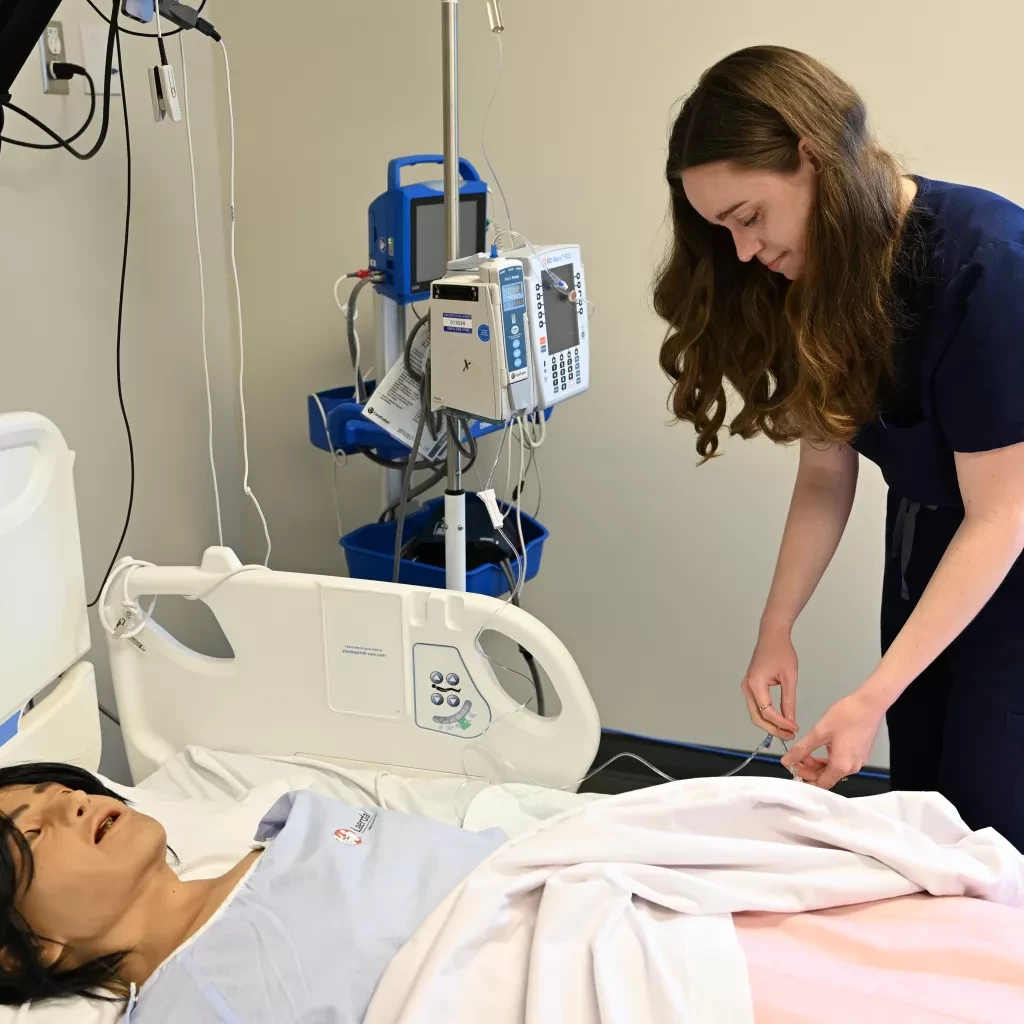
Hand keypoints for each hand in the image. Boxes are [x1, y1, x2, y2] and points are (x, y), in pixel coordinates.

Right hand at [741, 625, 799, 740]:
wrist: (772, 635)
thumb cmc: (781, 651)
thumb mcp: (789, 677)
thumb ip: (789, 700)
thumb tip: (790, 720)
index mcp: (755, 684)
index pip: (767, 712)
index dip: (781, 723)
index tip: (795, 728)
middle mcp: (747, 687)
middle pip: (756, 717)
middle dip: (773, 729)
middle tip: (790, 735)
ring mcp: (747, 687)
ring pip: (755, 713)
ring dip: (769, 724)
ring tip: (786, 729)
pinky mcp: (751, 686)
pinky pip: (756, 706)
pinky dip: (766, 715)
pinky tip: (780, 719)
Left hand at [781, 691, 884, 788]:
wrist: (869, 704)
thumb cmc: (845, 717)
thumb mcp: (819, 733)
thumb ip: (802, 749)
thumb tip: (787, 761)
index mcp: (842, 766)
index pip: (821, 784)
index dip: (804, 779)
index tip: (792, 769)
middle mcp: (852, 768)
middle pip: (827, 777)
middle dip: (809, 770)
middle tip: (794, 759)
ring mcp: (858, 761)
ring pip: (833, 769)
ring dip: (817, 764)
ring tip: (804, 753)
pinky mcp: (861, 754)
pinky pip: (841, 762)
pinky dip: (828, 759)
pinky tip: (819, 749)